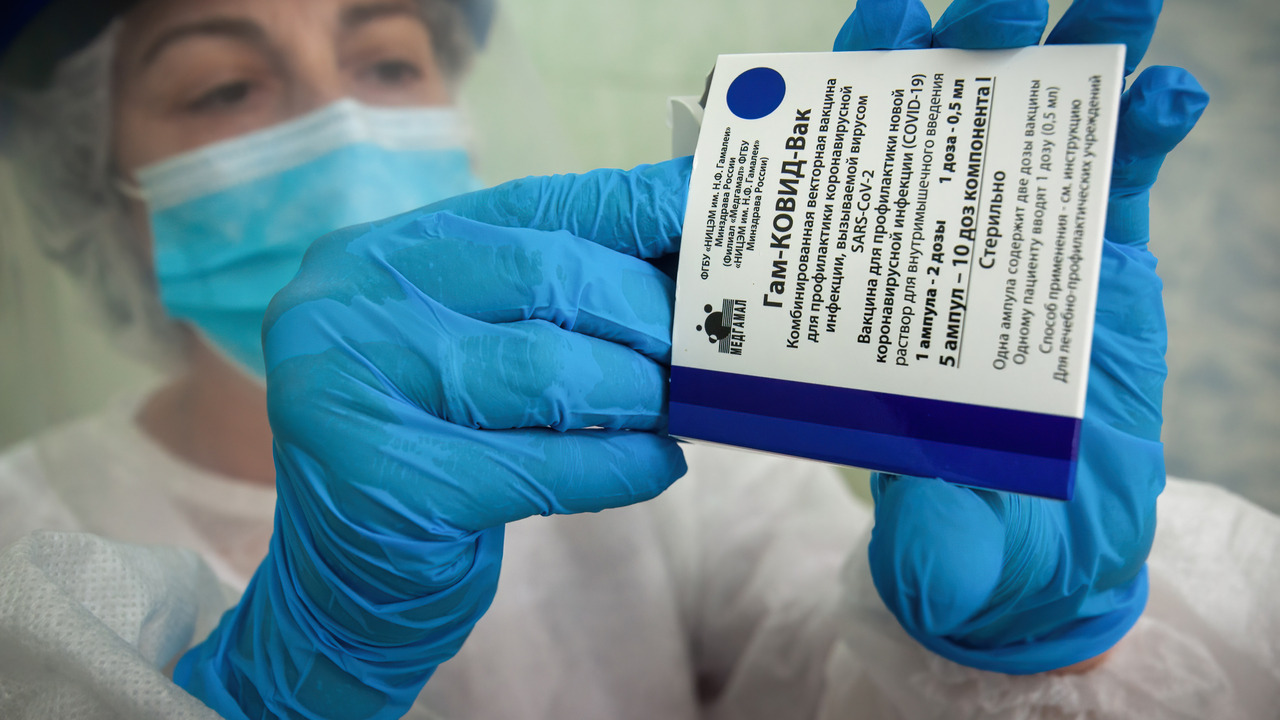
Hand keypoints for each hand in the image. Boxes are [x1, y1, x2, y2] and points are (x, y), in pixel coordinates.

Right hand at [174, 159, 692, 717]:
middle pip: (548, 276)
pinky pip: (544, 467)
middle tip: (706, 349)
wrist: (343, 581)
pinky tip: (657, 466)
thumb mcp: (464, 346)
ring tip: (679, 409)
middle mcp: (352, 302)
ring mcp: (355, 389)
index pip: (532, 205)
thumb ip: (546, 299)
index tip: (716, 215)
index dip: (636, 207)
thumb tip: (680, 271)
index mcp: (381, 251)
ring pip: (549, 369)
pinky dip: (620, 467)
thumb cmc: (426, 448)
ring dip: (639, 393)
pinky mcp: (387, 485)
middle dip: (647, 315)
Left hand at [839, 0, 1208, 672]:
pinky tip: (1167, 93)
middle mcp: (932, 246)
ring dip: (1075, 50)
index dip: (850, 97)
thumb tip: (918, 556)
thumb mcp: (944, 541)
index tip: (874, 34)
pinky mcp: (1098, 254)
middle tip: (998, 6)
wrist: (1057, 546)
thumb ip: (931, 537)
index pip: (844, 173)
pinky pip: (1120, 174)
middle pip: (935, 119)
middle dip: (966, 43)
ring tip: (1116, 0)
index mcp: (867, 289)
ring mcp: (1016, 240)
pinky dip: (1143, 128)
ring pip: (1036, 123)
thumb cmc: (977, 533)